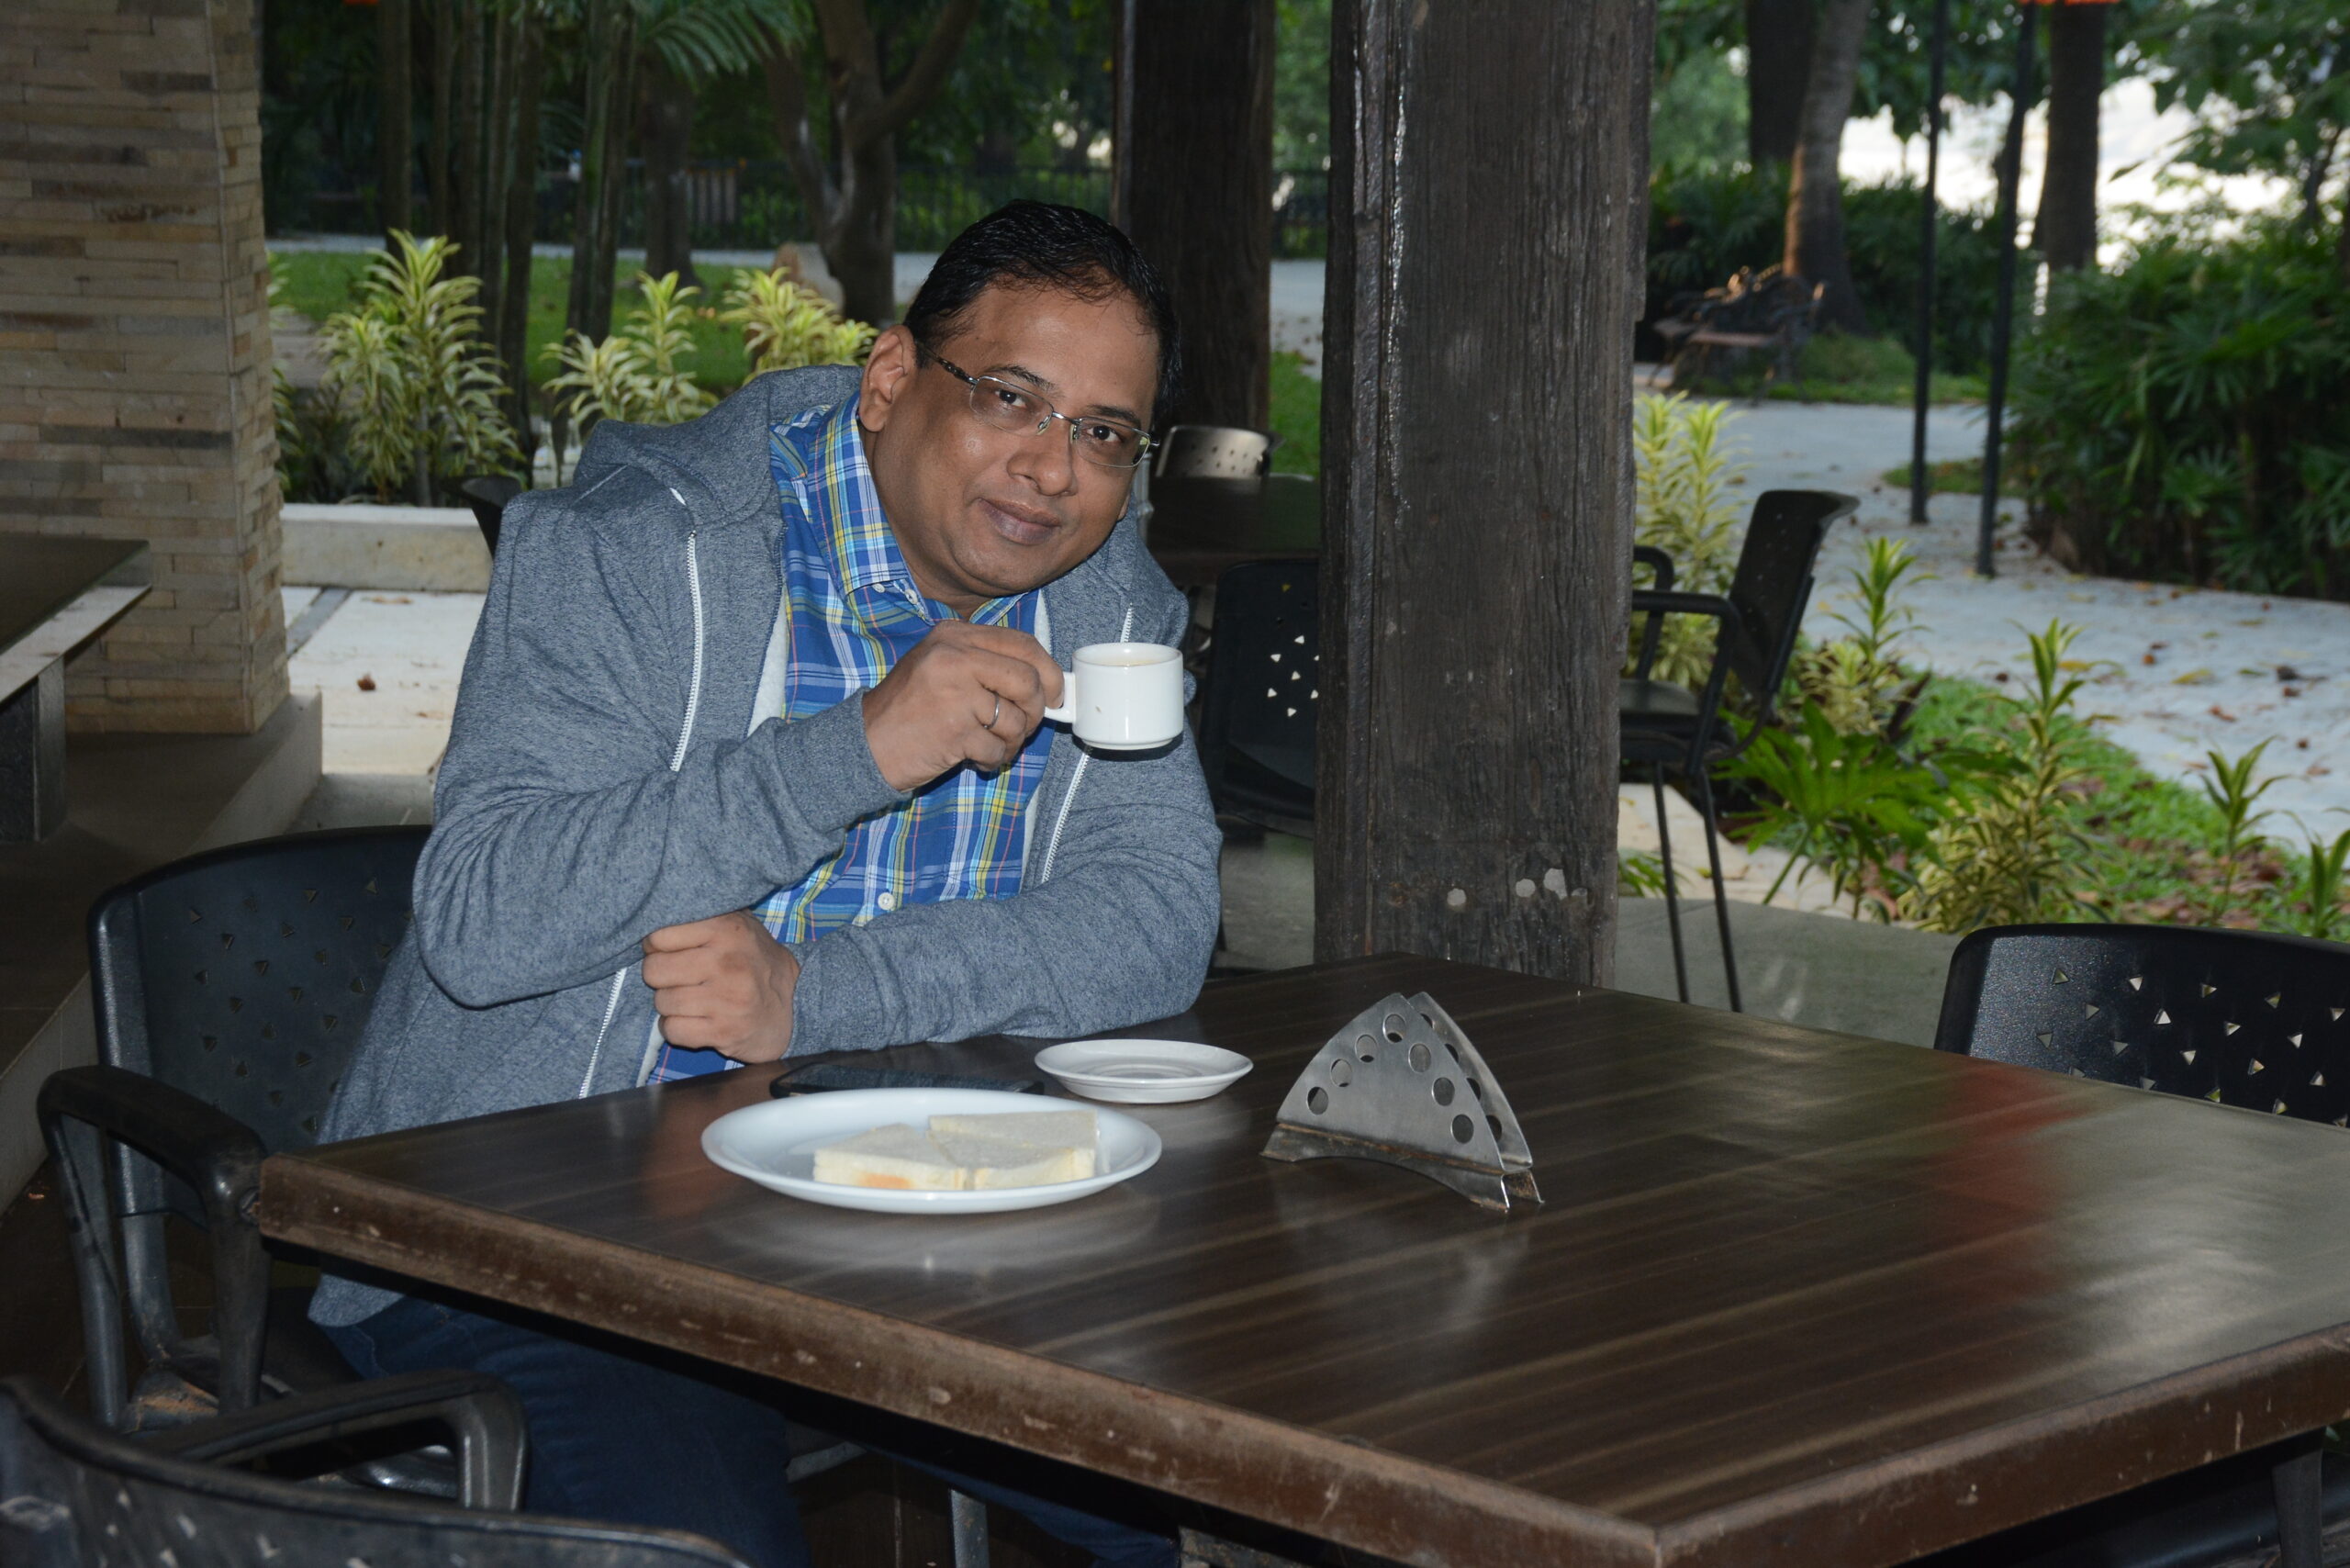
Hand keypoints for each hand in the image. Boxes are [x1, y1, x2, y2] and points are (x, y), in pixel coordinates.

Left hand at [641, 912, 797, 1061]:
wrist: (795, 1007)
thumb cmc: (755, 963)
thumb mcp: (740, 926)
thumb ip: (705, 916)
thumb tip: (655, 914)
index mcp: (728, 929)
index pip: (659, 937)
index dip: (657, 947)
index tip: (669, 953)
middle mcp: (727, 962)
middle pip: (654, 971)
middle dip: (661, 978)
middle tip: (679, 979)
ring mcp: (727, 999)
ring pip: (662, 1002)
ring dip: (670, 1005)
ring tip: (691, 1000)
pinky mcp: (724, 1031)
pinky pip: (672, 1030)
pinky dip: (676, 1029)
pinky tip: (692, 1021)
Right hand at [861, 620, 1062, 791]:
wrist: (864, 743)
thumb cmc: (907, 709)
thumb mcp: (939, 667)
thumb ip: (984, 664)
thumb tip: (1043, 680)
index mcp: (954, 636)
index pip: (1022, 644)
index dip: (1048, 671)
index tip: (1054, 693)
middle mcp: (954, 657)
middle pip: (1027, 680)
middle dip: (1036, 710)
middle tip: (1025, 725)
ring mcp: (955, 693)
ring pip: (1017, 719)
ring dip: (1012, 741)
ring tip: (990, 745)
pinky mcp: (955, 730)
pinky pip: (998, 748)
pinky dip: (994, 759)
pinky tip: (976, 758)